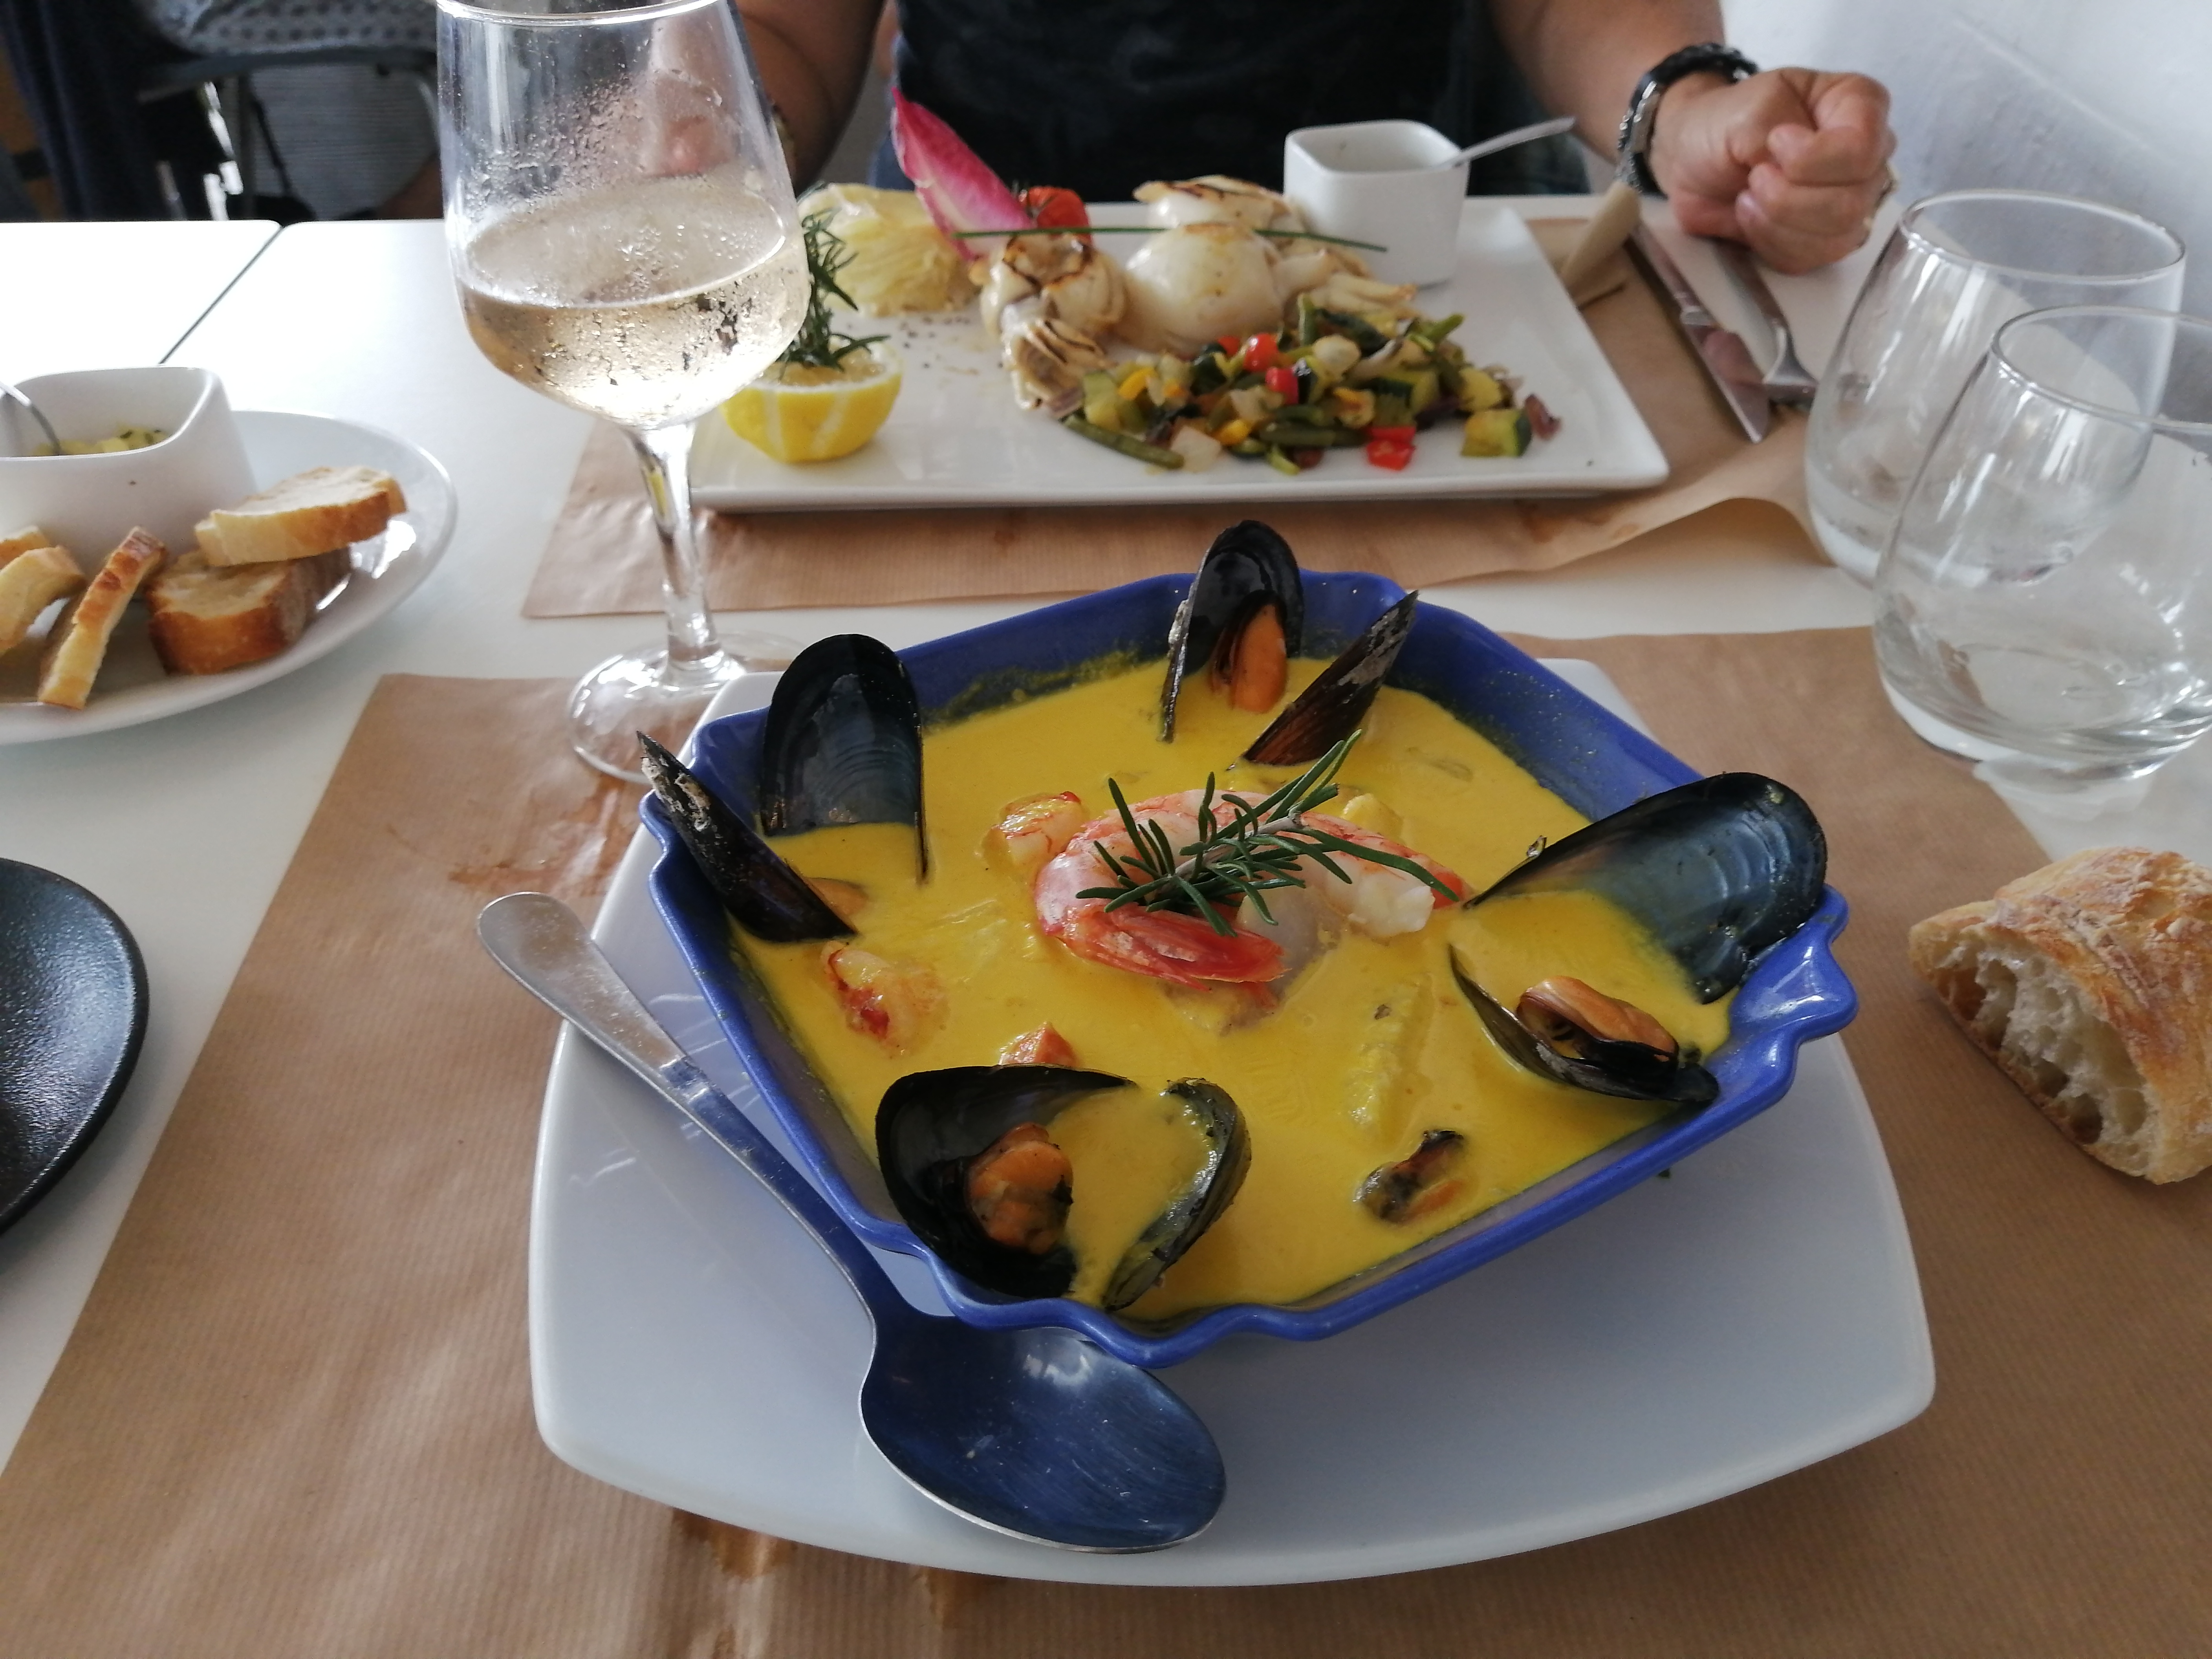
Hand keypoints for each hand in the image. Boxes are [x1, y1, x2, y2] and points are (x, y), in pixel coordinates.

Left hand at [1650, 68, 1894, 272]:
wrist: (1690, 159)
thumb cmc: (1721, 121)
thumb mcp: (1749, 106)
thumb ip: (1780, 128)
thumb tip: (1797, 165)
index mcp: (1858, 103)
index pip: (1862, 148)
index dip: (1814, 157)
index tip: (1775, 142)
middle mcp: (1865, 155)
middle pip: (1852, 201)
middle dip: (1788, 196)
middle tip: (1755, 174)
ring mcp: (1848, 200)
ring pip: (1835, 237)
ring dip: (1778, 221)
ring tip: (1749, 195)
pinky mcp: (1821, 238)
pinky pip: (1810, 258)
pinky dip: (1771, 242)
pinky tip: (1751, 217)